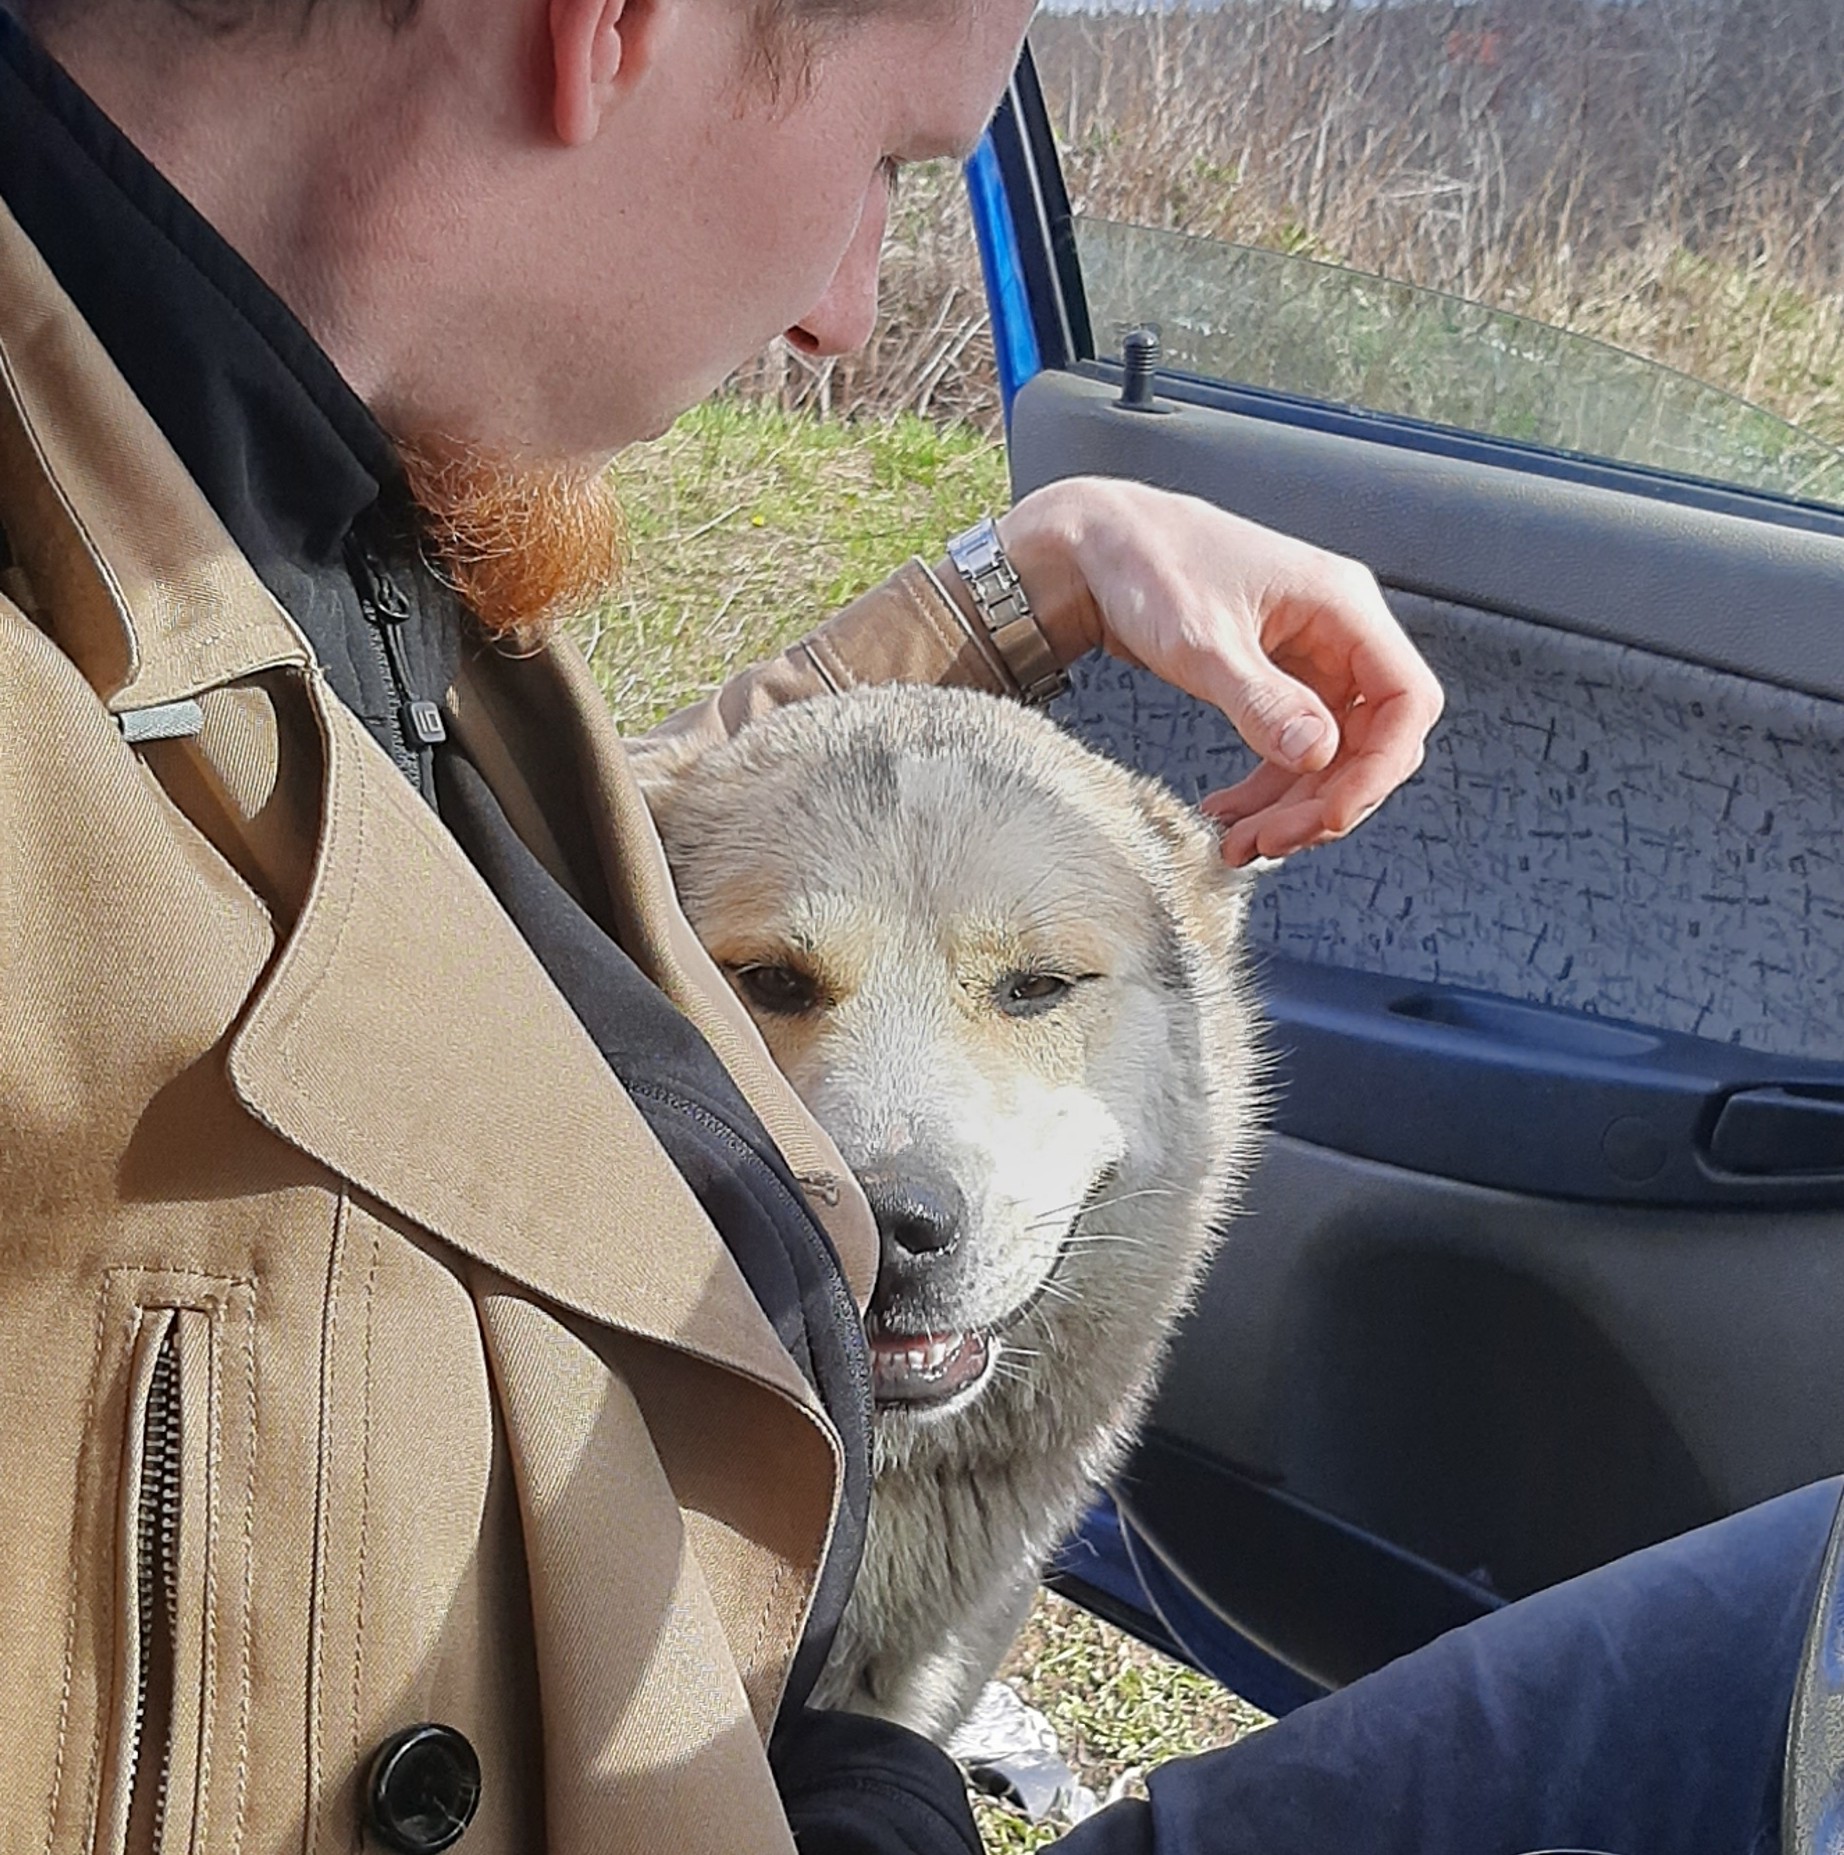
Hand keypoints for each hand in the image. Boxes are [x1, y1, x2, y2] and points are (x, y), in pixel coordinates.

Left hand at [997, 476, 1443, 864]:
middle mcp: (1337, 632)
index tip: (1328, 816)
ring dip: (1293, 808)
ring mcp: (1308, 659)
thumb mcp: (1202, 642)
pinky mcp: (1275, 680)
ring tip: (1238, 845)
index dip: (1378, 769)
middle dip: (1327, 801)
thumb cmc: (1147, 567)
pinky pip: (1292, 749)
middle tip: (1269, 844)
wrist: (1096, 548)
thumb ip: (1260, 700)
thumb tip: (1317, 755)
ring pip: (1331, 755)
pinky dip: (1267, 791)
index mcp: (1342, 606)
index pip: (1405, 700)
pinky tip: (1228, 814)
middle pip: (1372, 739)